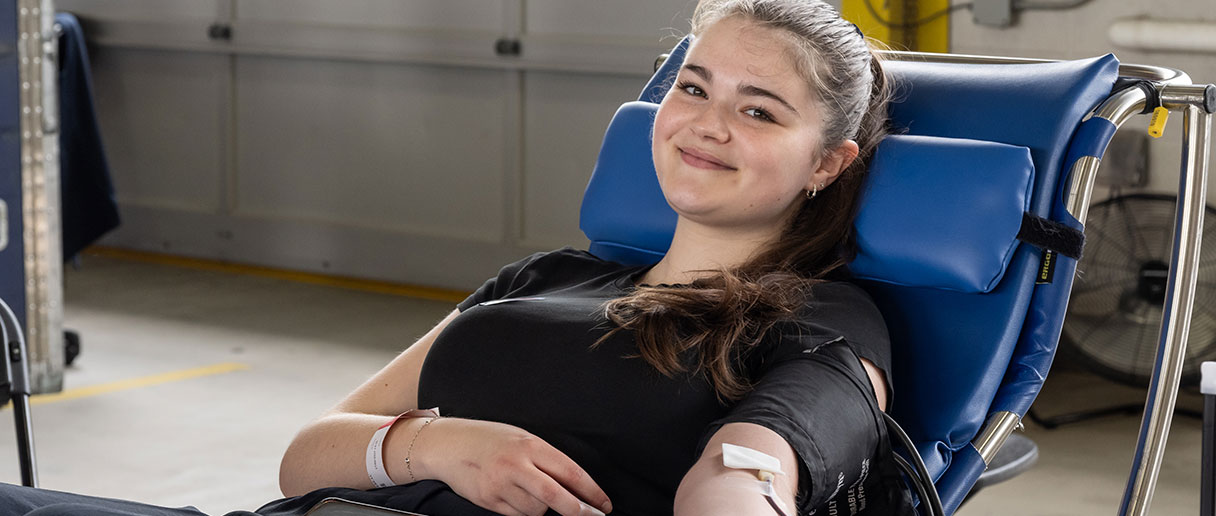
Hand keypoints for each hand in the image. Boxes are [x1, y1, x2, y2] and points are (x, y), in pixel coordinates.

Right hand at [413, 418, 612, 515]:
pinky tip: (518, 497)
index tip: (604, 504)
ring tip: (532, 492)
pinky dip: (524, 511)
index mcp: (530, 445)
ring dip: (544, 509)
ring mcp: (500, 485)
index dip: (591, 491)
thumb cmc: (490, 439)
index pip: (569, 472)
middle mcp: (515, 465)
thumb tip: (575, 488)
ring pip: (536, 510)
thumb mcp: (522, 439)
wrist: (448, 444)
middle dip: (578, 511)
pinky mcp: (488, 501)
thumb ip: (546, 460)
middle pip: (556, 496)